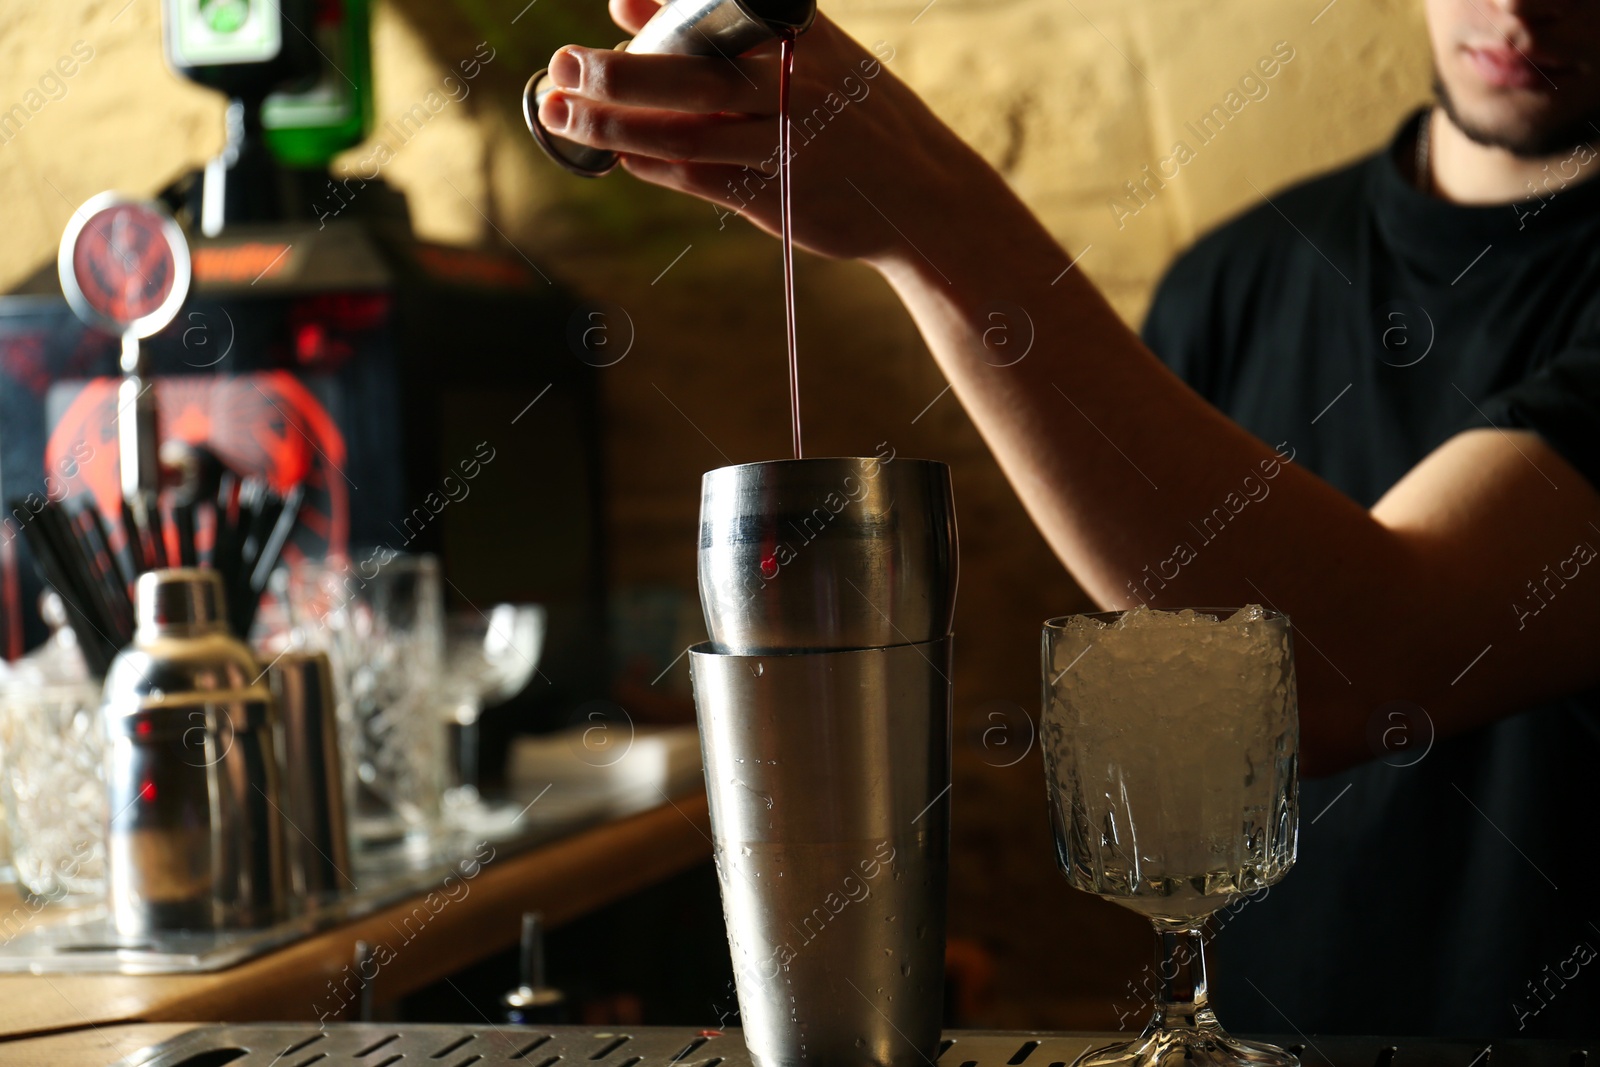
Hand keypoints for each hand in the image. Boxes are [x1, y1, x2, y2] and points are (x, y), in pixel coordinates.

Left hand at [536, 0, 1002, 266]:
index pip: (717, 16)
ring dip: (616, 126)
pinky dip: (654, 165)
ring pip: (687, 136)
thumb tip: (626, 2)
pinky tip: (618, 152)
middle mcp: (796, 90)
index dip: (660, 16)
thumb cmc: (855, 115)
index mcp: (802, 41)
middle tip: (562, 67)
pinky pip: (701, 179)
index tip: (611, 12)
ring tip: (563, 115)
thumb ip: (718, 27)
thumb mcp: (807, 55)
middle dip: (618, 74)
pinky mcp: (777, 197)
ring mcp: (786, 147)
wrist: (925, 196)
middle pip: (691, 78)